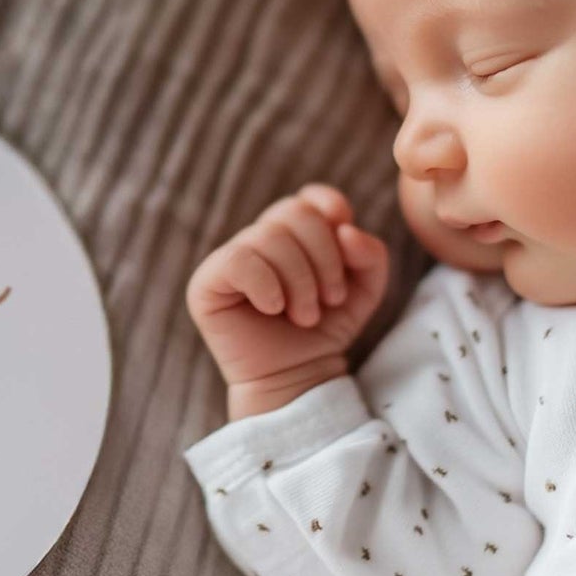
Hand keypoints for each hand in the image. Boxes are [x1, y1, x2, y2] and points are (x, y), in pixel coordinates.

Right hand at [185, 184, 389, 420]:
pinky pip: (238, 261)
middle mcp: (258, 240)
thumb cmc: (325, 331)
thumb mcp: (364, 290)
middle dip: (324, 258)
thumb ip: (370, 254)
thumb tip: (346, 229)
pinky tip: (272, 308)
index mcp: (292, 234)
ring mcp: (230, 259)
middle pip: (294, 213)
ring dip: (299, 281)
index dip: (330, 208)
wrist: (298, 377)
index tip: (346, 240)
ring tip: (304, 315)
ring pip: (269, 237)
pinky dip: (265, 284)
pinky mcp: (206, 284)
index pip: (308, 197)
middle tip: (329, 300)